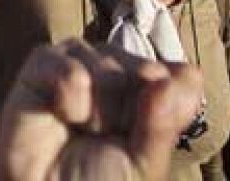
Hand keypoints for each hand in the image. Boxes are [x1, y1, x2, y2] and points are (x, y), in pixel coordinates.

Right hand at [0, 40, 202, 180]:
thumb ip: (164, 123)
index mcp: (148, 94)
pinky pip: (69, 67)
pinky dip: (71, 99)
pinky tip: (61, 116)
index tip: (145, 137)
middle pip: (147, 68)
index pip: (182, 76)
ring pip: (109, 64)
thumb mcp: (142, 165)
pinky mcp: (41, 65)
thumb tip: (188, 70)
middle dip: (131, 111)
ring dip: (100, 109)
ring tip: (82, 130)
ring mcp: (79, 63)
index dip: (167, 107)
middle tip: (107, 137)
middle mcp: (116, 71)